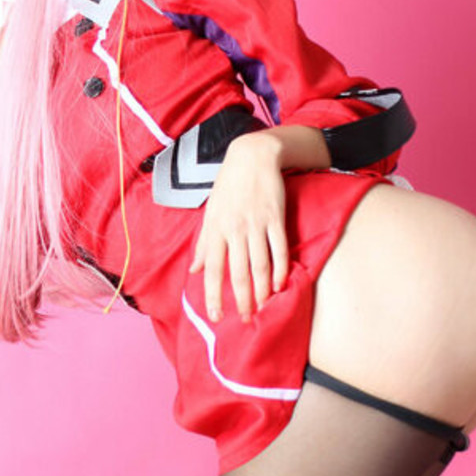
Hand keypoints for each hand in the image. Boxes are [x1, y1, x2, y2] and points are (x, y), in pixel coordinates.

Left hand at [190, 129, 290, 322]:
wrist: (252, 156)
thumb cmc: (228, 186)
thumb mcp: (210, 212)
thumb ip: (204, 244)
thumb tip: (195, 270)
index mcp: (216, 229)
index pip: (213, 269)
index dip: (213, 294)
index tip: (216, 315)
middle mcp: (235, 229)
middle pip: (238, 271)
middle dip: (242, 298)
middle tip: (245, 319)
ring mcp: (256, 223)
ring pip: (260, 263)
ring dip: (262, 289)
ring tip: (263, 307)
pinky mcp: (276, 217)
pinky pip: (279, 248)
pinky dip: (280, 268)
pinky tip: (280, 285)